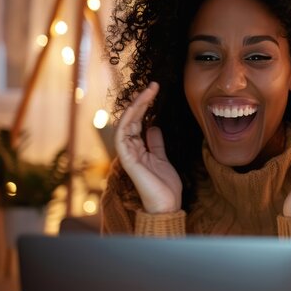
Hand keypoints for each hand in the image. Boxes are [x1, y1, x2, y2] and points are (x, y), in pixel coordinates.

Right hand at [115, 81, 181, 212]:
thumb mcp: (162, 158)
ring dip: (136, 106)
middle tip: (153, 85)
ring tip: (149, 92)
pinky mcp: (128, 160)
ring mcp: (127, 154)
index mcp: (137, 149)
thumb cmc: (164, 185)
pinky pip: (123, 137)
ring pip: (126, 124)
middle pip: (131, 120)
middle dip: (141, 101)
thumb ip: (155, 143)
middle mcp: (130, 150)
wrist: (167, 204)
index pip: (137, 122)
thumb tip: (153, 126)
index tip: (154, 91)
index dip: (144, 106)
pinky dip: (128, 121)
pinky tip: (138, 109)